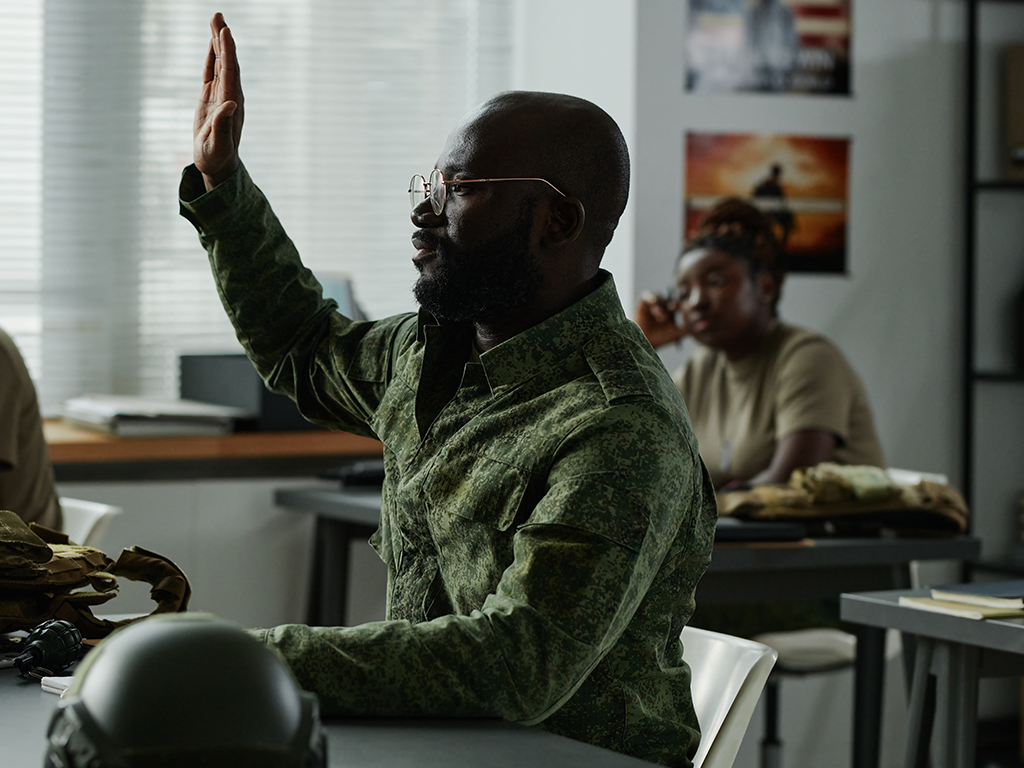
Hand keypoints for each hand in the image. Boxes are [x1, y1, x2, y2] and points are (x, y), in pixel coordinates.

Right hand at [193, 13, 243, 191]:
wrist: (217, 165)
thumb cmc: (217, 157)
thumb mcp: (218, 144)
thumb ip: (222, 125)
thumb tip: (231, 104)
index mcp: (231, 104)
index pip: (230, 72)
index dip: (228, 51)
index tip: (225, 31)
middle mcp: (229, 95)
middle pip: (227, 62)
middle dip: (223, 39)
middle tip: (218, 15)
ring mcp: (221, 95)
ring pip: (220, 63)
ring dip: (218, 42)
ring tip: (215, 19)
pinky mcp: (211, 98)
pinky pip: (212, 72)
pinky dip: (211, 56)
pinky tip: (211, 42)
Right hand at [634, 291, 688, 348]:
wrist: (646, 342)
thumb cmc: (661, 338)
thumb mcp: (677, 333)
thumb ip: (688, 329)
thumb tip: (703, 327)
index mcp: (671, 310)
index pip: (677, 303)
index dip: (680, 304)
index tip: (681, 309)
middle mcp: (663, 305)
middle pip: (669, 298)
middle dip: (671, 303)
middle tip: (673, 308)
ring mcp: (653, 304)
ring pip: (659, 297)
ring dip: (661, 306)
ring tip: (661, 317)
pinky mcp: (643, 303)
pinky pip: (646, 295)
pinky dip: (650, 297)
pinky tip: (653, 302)